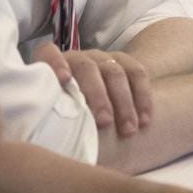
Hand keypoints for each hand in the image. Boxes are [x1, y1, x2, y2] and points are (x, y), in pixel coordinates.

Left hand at [32, 42, 151, 135]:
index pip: (48, 53)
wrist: (92, 108)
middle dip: (97, 95)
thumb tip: (48, 139)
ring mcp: (103, 59)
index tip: (64, 80)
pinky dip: (143, 98)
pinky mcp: (125, 63)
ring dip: (123, 103)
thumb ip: (49, 119)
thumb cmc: (64, 120)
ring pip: (115, 72)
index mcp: (53, 67)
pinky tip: (145, 121)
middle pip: (86, 68)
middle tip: (104, 123)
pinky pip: (138, 74)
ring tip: (128, 131)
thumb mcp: (52, 118)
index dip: (55, 63)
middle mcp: (78, 59)